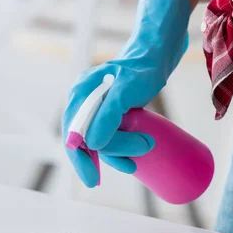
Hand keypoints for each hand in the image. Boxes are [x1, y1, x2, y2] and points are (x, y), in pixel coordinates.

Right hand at [61, 0, 190, 187]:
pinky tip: (130, 158)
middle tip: (134, 162)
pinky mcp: (113, 110)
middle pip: (86, 140)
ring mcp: (99, 106)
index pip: (73, 135)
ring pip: (100, 141)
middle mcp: (85, 102)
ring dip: (120, 151)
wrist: (158, 52)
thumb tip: (92, 145)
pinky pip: (110, 135)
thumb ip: (108, 117)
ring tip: (145, 148)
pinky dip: (120, 148)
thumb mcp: (126, 92)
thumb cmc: (143, 68)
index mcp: (80, 95)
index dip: (81, 160)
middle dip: (110, 154)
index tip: (93, 180)